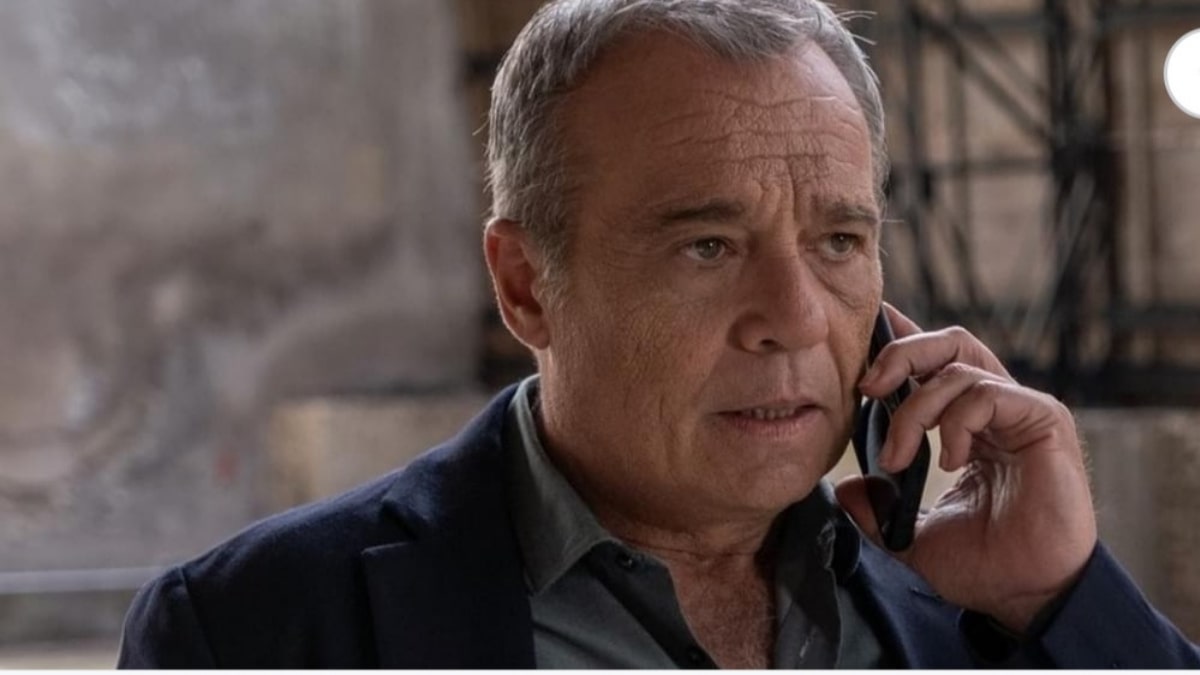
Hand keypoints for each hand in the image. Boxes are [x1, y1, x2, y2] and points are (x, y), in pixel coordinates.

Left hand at [835, 304, 1096, 633]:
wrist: (1027, 595)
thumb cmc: (984, 564)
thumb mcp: (912, 535)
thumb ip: (878, 510)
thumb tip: (844, 489)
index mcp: (969, 424)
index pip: (935, 363)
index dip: (900, 343)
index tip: (861, 342)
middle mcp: (998, 409)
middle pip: (948, 344)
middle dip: (900, 354)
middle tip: (866, 387)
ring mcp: (1022, 411)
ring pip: (958, 367)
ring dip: (915, 409)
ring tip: (899, 458)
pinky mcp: (1045, 421)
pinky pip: (986, 394)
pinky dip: (955, 421)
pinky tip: (949, 462)